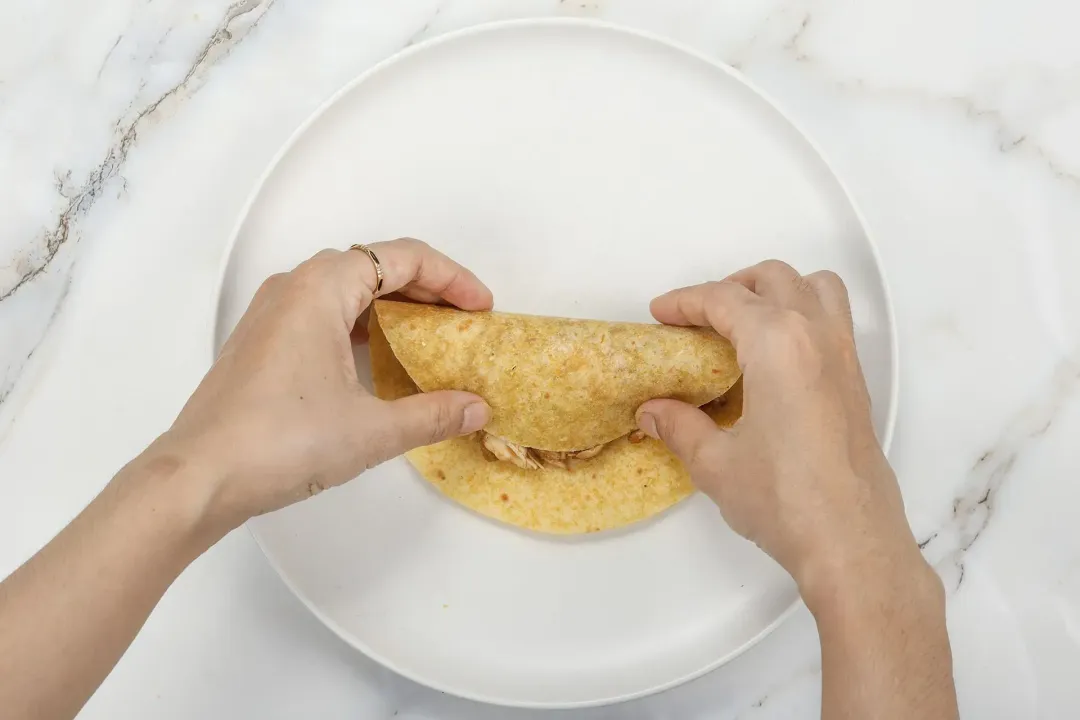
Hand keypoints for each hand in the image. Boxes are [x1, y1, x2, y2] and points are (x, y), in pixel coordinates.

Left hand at [159, 239, 493, 530]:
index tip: (481, 308)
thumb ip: (432, 415)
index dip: (452, 277)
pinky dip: (361, 324)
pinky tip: (380, 360)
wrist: (199, 477)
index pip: (402, 257)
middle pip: (374, 265)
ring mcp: (272, 313)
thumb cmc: (280, 442)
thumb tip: (475, 409)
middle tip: (464, 322)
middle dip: (426, 289)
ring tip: (431, 338)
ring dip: (392, 306)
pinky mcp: (262, 342)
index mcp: (321, 288)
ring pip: (346, 289)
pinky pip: (323, 312)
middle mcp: (293, 287)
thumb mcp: (371, 431)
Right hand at [636, 260, 924, 595]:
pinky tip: (774, 357)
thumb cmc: (785, 500)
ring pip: (814, 287)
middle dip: (728, 288)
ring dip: (776, 289)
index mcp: (778, 344)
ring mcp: (843, 358)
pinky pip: (832, 320)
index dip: (685, 302)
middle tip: (694, 318)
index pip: (724, 300)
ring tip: (743, 319)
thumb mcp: (715, 463)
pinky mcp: (857, 383)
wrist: (851, 542)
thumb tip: (653, 412)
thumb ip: (679, 426)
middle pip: (772, 279)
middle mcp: (816, 337)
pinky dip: (801, 315)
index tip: (660, 314)